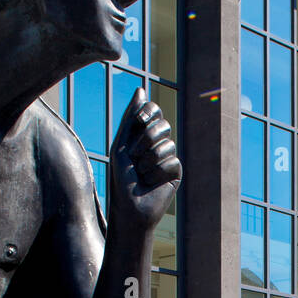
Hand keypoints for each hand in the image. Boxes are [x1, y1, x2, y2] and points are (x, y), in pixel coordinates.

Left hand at [108, 88, 180, 233]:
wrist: (129, 207)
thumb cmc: (120, 178)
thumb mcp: (121, 144)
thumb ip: (131, 118)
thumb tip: (140, 89)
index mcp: (142, 134)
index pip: (154, 110)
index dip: (148, 112)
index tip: (139, 121)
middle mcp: (157, 144)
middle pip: (163, 124)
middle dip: (146, 139)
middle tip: (134, 156)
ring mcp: (168, 158)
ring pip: (168, 144)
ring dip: (149, 159)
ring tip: (141, 174)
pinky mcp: (176, 172)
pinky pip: (173, 161)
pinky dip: (158, 172)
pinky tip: (151, 183)